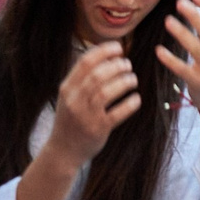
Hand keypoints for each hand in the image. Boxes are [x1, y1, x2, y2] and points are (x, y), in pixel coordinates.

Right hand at [47, 40, 140, 163]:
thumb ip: (82, 79)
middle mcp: (74, 100)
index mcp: (66, 88)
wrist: (62, 151)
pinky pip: (118, 113)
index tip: (119, 48)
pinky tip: (136, 99)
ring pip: (107, 92)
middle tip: (128, 66)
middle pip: (97, 75)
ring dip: (125, 82)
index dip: (104, 51)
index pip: (85, 62)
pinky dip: (130, 103)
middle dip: (117, 66)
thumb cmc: (70, 119)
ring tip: (133, 80)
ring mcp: (85, 116)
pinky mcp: (98, 129)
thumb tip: (107, 56)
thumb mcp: (68, 97)